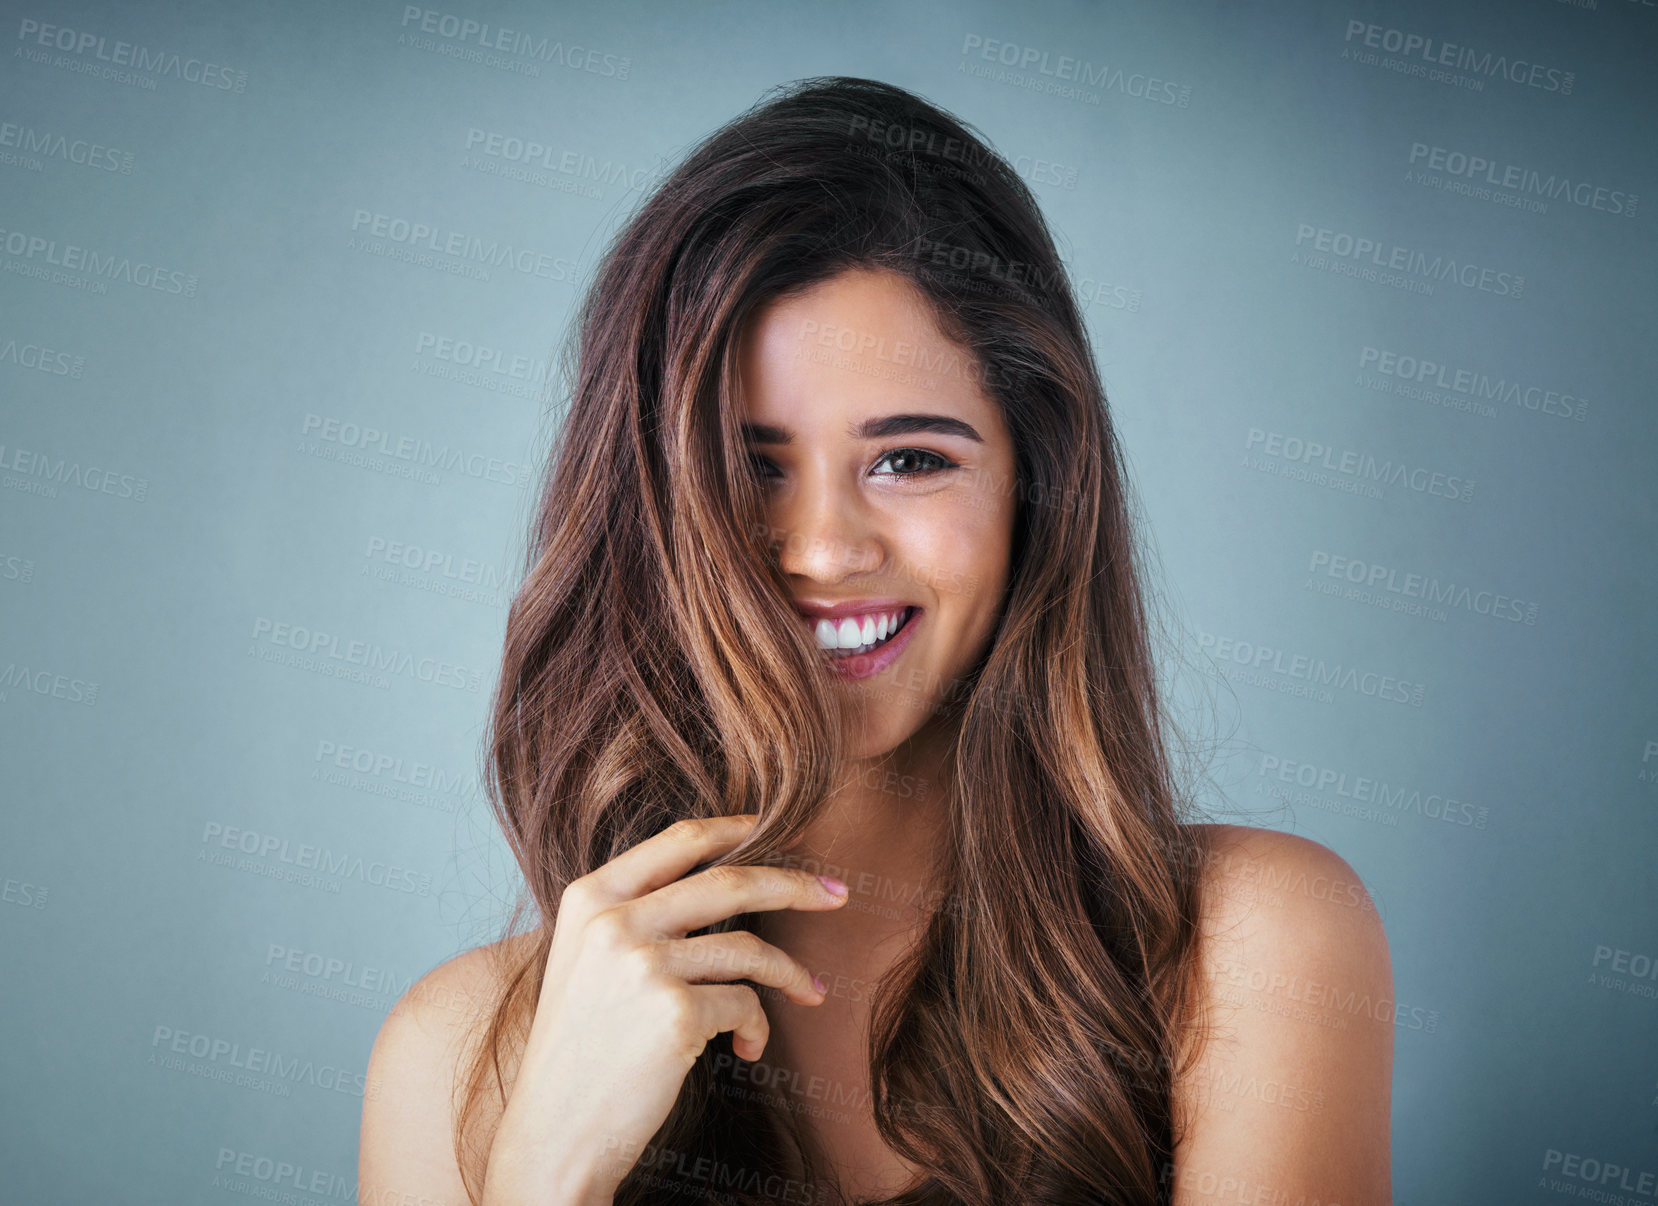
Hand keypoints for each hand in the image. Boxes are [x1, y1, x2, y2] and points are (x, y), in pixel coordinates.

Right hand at [481, 813, 849, 1204]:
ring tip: (811, 992)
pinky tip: (746, 1050)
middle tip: (838, 893)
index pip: (679, 840)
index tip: (776, 825)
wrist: (552, 1134)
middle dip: (795, 884)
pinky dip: (758, 1027)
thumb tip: (724, 881)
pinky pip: (746, 1005)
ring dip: (791, 972)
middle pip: (729, 881)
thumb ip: (637, 914)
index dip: (736, 828)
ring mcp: (643, 965)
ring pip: (749, 949)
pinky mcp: (674, 1013)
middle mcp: (614, 921)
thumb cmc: (581, 1050)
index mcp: (591, 897)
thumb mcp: (587, 960)